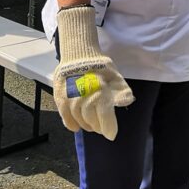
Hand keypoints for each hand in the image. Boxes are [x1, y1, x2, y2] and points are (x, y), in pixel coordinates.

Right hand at [52, 5, 133, 140]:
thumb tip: (128, 100)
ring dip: (86, 125)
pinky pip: (65, 117)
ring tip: (92, 124)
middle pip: (91, 121)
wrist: (80, 54)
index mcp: (100, 91)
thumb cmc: (101, 67)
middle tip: (101, 126)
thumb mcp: (115, 76)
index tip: (111, 134)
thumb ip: (121, 90)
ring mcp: (71, 97)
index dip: (109, 128)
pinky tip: (78, 126)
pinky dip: (72, 124)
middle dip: (98, 126)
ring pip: (79, 120)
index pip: (105, 116)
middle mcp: (84, 96)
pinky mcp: (60, 97)